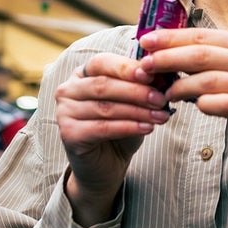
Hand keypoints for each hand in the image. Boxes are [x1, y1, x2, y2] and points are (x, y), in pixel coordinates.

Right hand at [55, 53, 171, 224]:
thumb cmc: (120, 127)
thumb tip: (162, 75)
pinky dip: (128, 127)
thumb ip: (141, 86)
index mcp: (81, 74)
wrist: (106, 165)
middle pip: (104, 85)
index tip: (153, 75)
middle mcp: (68, 90)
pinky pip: (103, 128)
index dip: (127, 68)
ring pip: (106, 107)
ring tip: (161, 115)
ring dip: (137, 111)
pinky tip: (148, 128)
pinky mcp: (68, 134)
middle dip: (137, 91)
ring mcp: (64, 112)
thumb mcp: (132, 102)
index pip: (102, 62)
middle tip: (162, 98)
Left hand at [137, 28, 227, 161]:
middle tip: (145, 65)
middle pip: (202, 55)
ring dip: (181, 86)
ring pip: (209, 80)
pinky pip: (223, 104)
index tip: (146, 41)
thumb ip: (212, 56)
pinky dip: (204, 103)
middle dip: (168, 58)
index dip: (171, 38)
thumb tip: (169, 50)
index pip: (203, 35)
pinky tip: (194, 106)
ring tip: (165, 92)